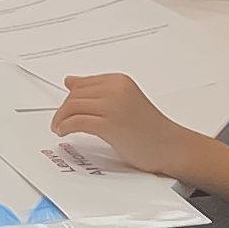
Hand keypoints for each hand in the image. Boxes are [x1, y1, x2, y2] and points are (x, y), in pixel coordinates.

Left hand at [50, 73, 184, 173]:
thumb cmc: (151, 129)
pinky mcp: (109, 125)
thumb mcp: (124, 100)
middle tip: (58, 120)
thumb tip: (71, 81)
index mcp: (119, 81)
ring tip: (59, 127)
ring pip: (73, 106)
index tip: (63, 107)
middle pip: (75, 94)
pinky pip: (77, 121)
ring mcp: (113, 106)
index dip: (69, 96)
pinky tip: (64, 132)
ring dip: (61, 118)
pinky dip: (65, 127)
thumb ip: (99, 90)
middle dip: (63, 108)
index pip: (83, 83)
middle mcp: (116, 90)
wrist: (170, 146)